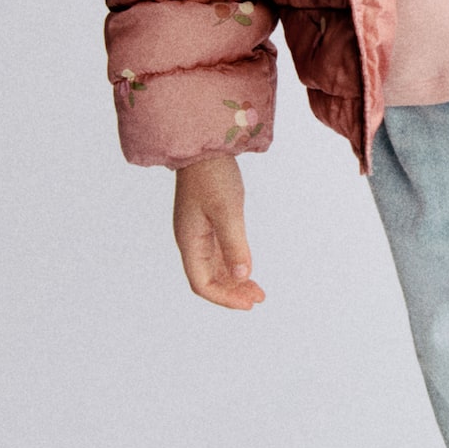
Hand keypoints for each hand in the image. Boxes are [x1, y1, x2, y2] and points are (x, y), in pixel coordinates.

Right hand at [172, 153, 264, 309]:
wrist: (203, 144)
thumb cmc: (213, 175)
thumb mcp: (227, 210)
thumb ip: (234, 243)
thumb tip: (242, 275)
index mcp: (189, 241)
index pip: (202, 283)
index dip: (224, 298)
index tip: (249, 303)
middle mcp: (191, 240)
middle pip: (208, 279)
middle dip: (232, 292)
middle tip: (259, 298)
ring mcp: (198, 232)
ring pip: (214, 267)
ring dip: (235, 281)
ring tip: (258, 290)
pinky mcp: (207, 222)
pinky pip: (218, 253)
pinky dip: (233, 265)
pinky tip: (248, 268)